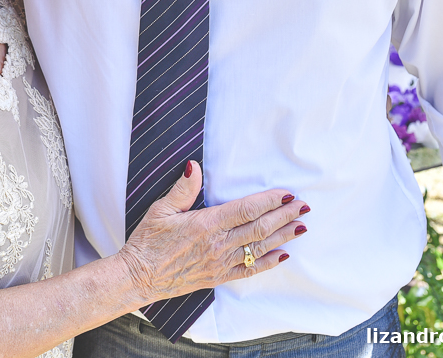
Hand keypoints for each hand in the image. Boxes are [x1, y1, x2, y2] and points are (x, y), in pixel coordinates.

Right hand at [118, 161, 307, 304]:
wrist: (139, 276)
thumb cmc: (148, 241)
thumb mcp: (161, 209)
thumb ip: (183, 189)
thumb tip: (194, 166)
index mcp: (206, 224)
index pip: (246, 209)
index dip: (269, 201)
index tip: (286, 194)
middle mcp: (218, 244)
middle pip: (259, 228)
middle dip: (284, 216)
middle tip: (303, 206)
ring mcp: (220, 262)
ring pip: (259, 248)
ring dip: (283, 236)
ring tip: (301, 226)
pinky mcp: (219, 277)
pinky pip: (249, 270)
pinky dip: (269, 262)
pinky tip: (283, 254)